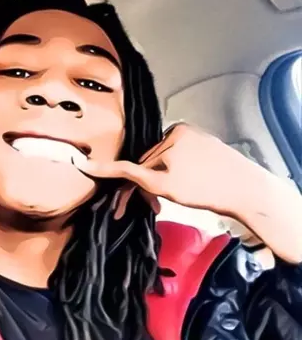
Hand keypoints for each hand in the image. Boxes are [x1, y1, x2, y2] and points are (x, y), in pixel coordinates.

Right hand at [75, 123, 266, 220]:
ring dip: (162, 184)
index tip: (104, 186)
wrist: (247, 192)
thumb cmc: (205, 188)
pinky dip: (176, 179)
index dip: (126, 182)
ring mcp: (198, 139)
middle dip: (147, 186)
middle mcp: (184, 131)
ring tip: (166, 203)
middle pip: (153, 164)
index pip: (140, 161)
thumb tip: (92, 166)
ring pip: (167, 166)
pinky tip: (183, 192)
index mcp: (172, 133)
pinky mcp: (208, 150)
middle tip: (150, 208)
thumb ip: (129, 175)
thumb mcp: (161, 184)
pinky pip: (182, 164)